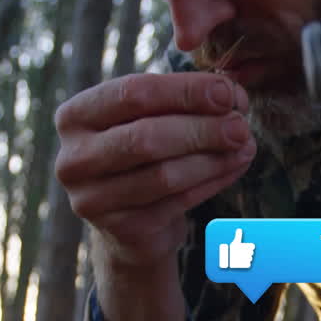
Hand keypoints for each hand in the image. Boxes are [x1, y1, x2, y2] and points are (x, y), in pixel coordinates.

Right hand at [55, 72, 254, 268]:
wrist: (130, 223)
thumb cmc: (142, 157)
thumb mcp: (149, 120)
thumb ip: (181, 103)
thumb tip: (231, 95)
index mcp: (75, 117)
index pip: (133, 93)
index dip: (185, 91)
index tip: (226, 92)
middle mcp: (74, 158)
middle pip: (147, 137)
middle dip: (202, 128)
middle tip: (241, 124)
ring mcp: (93, 199)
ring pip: (165, 175)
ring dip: (213, 158)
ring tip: (246, 145)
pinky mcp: (122, 229)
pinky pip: (178, 202)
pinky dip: (213, 182)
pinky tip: (236, 166)